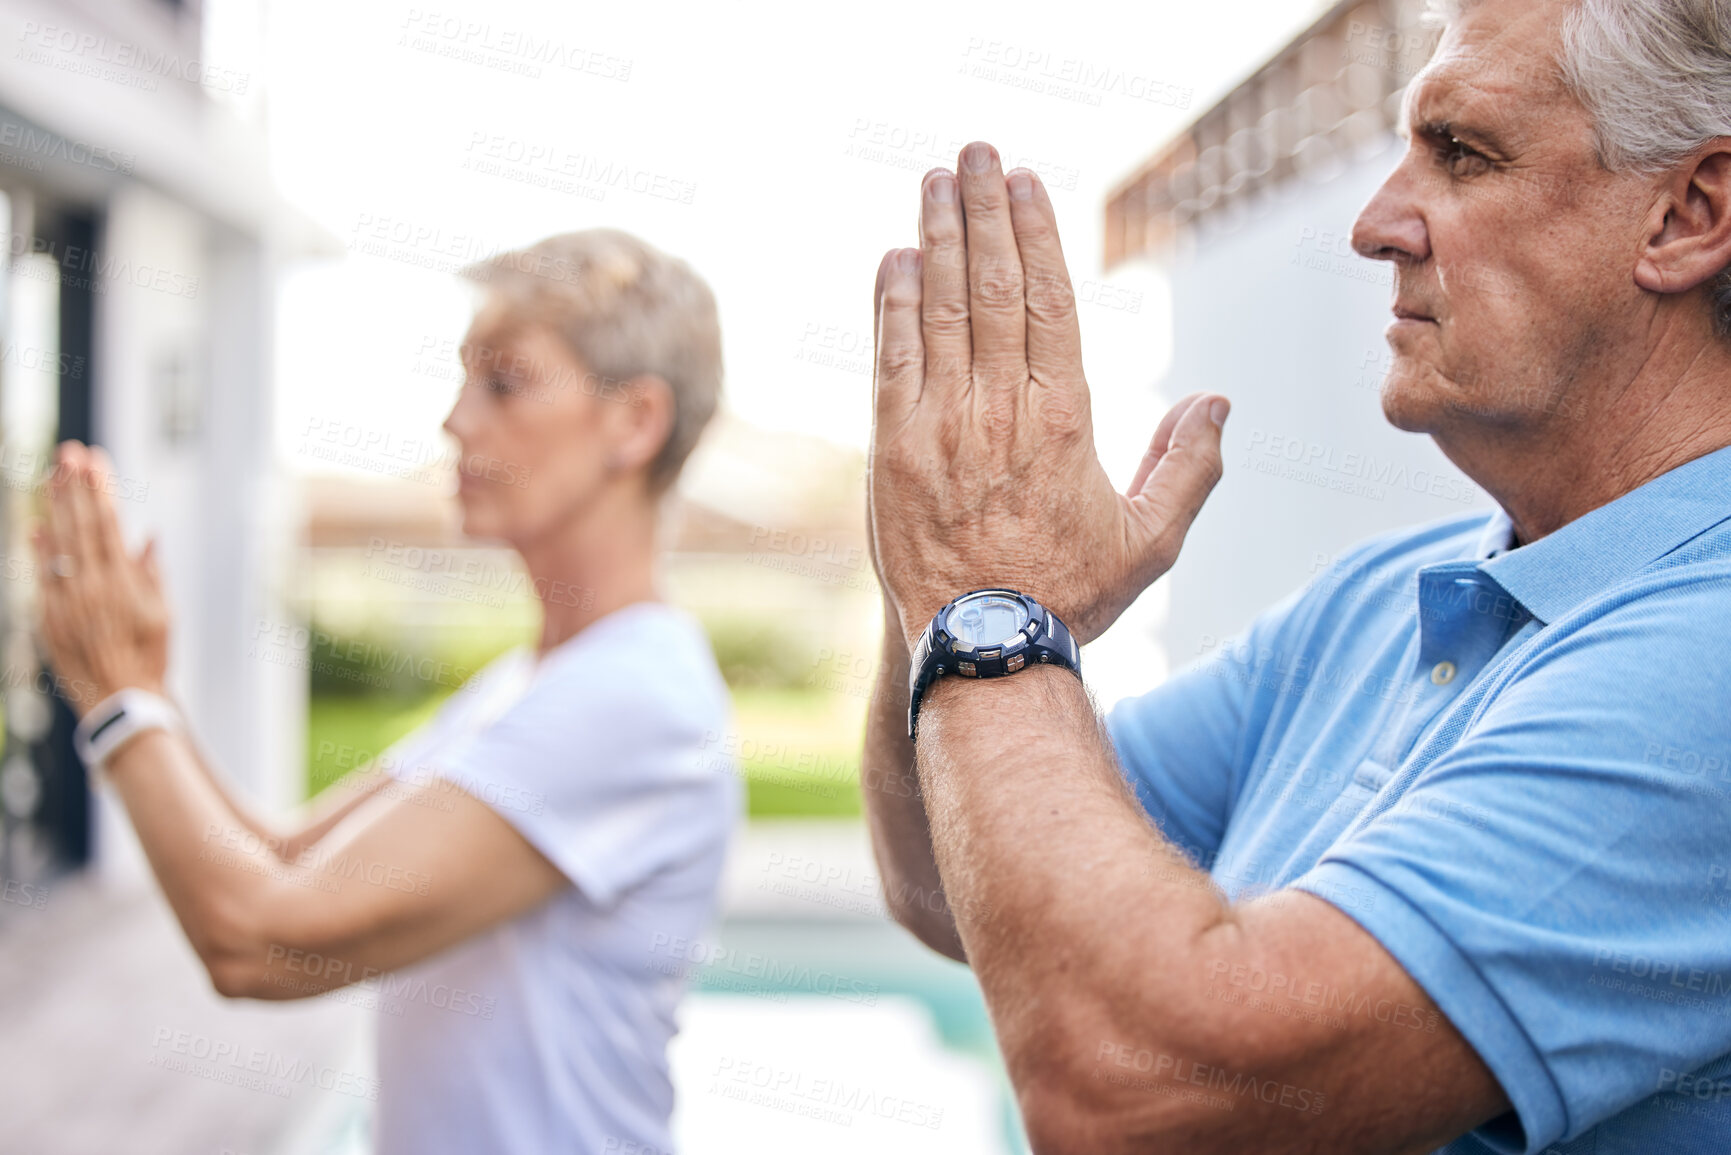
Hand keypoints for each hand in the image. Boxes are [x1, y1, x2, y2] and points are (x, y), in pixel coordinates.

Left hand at [31, 442, 170, 715]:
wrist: (121, 700)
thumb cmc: (150, 656)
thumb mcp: (163, 614)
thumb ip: (150, 573)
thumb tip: (147, 537)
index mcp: (123, 583)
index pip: (109, 524)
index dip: (101, 490)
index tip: (95, 461)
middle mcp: (91, 587)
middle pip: (80, 526)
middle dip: (75, 487)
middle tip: (69, 453)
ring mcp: (67, 602)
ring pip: (57, 545)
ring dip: (54, 508)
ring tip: (51, 476)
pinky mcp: (49, 618)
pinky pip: (42, 576)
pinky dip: (38, 550)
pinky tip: (36, 526)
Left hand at [869, 141, 1229, 648]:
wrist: (984, 649)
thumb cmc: (1073, 596)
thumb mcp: (1153, 540)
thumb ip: (1189, 466)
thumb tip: (1218, 401)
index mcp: (1064, 417)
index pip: (1047, 300)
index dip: (1034, 234)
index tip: (1025, 184)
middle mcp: (998, 408)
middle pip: (989, 286)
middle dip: (982, 211)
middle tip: (976, 153)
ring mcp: (938, 425)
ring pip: (937, 310)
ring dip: (935, 238)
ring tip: (935, 182)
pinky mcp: (892, 450)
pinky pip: (891, 359)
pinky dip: (892, 304)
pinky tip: (895, 260)